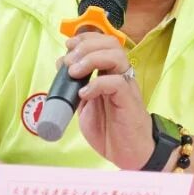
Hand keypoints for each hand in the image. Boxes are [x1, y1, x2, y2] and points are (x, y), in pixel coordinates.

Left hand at [59, 33, 153, 170]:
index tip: (68, 46)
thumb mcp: (86, 105)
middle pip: (110, 43)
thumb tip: (62, 65)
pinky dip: (97, 84)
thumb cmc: (110, 130)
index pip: (103, 42)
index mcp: (110, 73)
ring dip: (91, 58)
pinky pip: (116, 82)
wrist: (131, 156)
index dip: (85, 38)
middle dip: (86, 46)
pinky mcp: (129, 101)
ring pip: (116, 56)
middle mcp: (121, 75)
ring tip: (75, 73)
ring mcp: (127, 86)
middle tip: (69, 61)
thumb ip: (76, 86)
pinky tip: (84, 94)